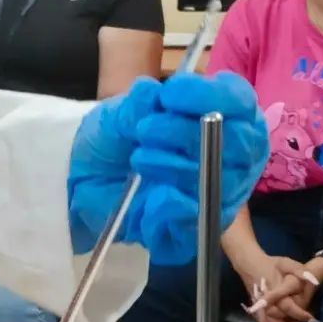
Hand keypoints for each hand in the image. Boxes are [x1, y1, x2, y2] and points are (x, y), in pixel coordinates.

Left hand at [68, 71, 268, 265]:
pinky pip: (200, 221)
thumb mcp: (118, 115)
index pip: (240, 102)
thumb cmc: (113, 139)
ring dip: (175, 167)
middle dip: (188, 132)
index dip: (211, 95)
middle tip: (145, 130)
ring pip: (219, 181)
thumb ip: (136, 104)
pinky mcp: (196, 228)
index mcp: (221, 117)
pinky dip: (174, 206)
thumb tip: (150, 93)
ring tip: (138, 158)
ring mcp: (218, 194)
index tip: (169, 95)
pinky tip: (152, 196)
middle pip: (238, 143)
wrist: (82, 180)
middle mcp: (231, 156)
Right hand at [238, 253, 318, 321]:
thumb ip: (299, 270)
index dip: (300, 315)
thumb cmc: (270, 263)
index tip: (313, 320)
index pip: (288, 307)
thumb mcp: (286, 263)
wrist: (249, 263)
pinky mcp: (256, 308)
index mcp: (274, 290)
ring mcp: (259, 306)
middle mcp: (266, 301)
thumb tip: (313, 280)